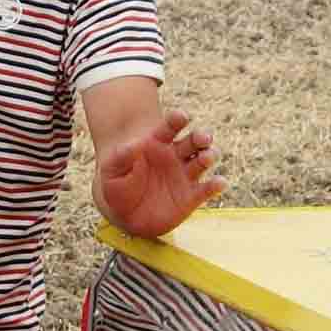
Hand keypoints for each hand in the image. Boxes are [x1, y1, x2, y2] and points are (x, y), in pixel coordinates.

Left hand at [98, 109, 226, 239]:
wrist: (124, 214)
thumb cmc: (117, 186)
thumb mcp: (111, 171)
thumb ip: (120, 157)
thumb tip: (131, 145)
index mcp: (157, 142)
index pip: (170, 126)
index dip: (177, 119)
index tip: (182, 116)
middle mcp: (176, 155)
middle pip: (194, 140)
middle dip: (201, 136)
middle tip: (203, 138)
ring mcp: (185, 175)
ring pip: (203, 160)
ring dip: (209, 156)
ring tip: (207, 157)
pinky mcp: (191, 196)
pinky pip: (206, 189)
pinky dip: (215, 185)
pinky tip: (219, 183)